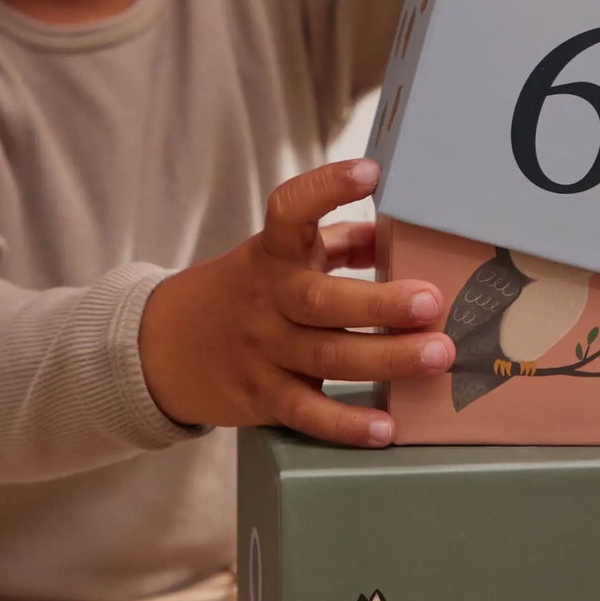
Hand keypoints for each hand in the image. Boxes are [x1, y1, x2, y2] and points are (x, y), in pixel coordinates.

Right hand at [137, 158, 454, 446]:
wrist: (162, 348)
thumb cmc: (244, 292)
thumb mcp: (278, 257)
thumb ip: (338, 243)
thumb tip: (402, 234)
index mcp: (272, 255)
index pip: (290, 212)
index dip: (327, 188)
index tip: (370, 171)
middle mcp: (267, 300)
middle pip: (321, 302)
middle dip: (379, 304)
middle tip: (431, 302)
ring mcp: (263, 352)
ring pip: (325, 358)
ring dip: (386, 359)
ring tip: (437, 355)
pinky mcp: (262, 398)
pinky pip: (306, 414)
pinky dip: (345, 424)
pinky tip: (385, 429)